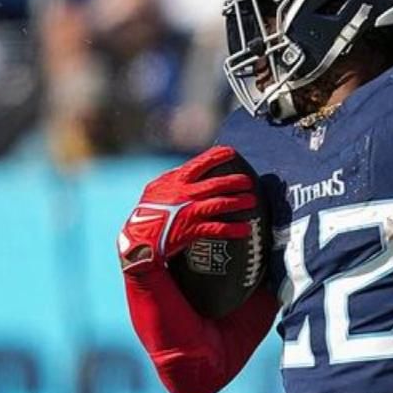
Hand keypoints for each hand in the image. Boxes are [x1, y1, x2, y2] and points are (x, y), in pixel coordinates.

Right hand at [117, 146, 257, 273]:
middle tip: (249, 182)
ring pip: (219, 203)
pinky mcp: (192, 230)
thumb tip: (187, 169)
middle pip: (215, 184)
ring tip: (252, 202)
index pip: (199, 163)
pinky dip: (233, 229)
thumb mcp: (155, 190)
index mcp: (175, 182)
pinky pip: (217, 228)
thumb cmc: (147, 214)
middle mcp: (184, 194)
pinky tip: (245, 230)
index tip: (232, 151)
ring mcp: (189, 211)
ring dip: (238, 202)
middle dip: (235, 182)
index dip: (217, 156)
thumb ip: (172, 179)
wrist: (140, 240)